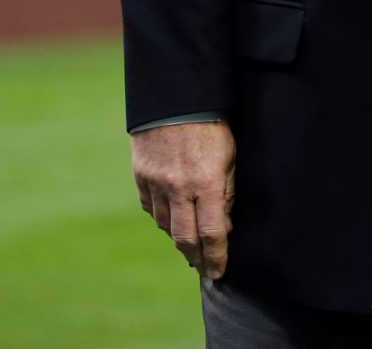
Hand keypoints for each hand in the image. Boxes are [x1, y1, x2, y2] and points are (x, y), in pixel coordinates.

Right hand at [131, 120, 235, 279]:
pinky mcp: (141, 178)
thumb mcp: (229, 157)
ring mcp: (156, 184)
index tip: (219, 271)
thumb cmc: (211, 127)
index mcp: (206, 182)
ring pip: (166, 225)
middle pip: (185, 237)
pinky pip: (151, 208)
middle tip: (203, 268)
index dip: (216, 256)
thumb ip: (226, 193)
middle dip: (196, 257)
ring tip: (191, 243)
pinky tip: (173, 218)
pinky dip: (163, 217)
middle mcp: (179, 187)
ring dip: (179, 237)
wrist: (174, 100)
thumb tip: (224, 227)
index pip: (212, 232)